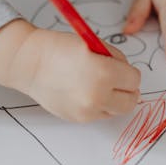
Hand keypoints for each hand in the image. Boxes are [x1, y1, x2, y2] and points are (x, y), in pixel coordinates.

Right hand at [11, 27, 141, 122]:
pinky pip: (100, 115)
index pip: (134, 80)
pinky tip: (88, 92)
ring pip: (117, 111)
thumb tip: (131, 77)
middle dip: (128, 90)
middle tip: (119, 81)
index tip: (122, 69)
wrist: (31, 64)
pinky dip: (100, 105)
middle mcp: (98, 96)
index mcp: (105, 73)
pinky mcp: (78, 119)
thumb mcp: (96, 45)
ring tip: (100, 85)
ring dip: (115, 99)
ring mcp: (87, 111)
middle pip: (130, 101)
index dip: (129, 72)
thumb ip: (117, 60)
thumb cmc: (61, 49)